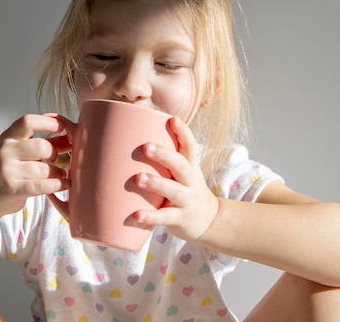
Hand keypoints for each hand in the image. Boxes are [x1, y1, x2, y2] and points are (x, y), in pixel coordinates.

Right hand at [0, 114, 71, 214]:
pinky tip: (64, 184)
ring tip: (59, 174)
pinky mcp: (11, 189)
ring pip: (43, 168)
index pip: (28, 122)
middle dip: (54, 153)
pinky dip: (57, 184)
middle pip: (40, 146)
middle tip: (55, 159)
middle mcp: (5, 151)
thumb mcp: (25, 149)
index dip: (48, 122)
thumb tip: (75, 131)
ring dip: (57, 172)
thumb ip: (48, 141)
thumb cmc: (14, 168)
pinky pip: (41, 185)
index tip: (62, 127)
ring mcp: (7, 170)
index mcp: (9, 136)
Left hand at [134, 117, 218, 241]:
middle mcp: (190, 181)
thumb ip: (165, 158)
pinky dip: (151, 217)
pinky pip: (165, 217)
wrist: (208, 220)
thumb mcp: (183, 172)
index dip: (183, 132)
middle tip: (146, 146)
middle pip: (181, 165)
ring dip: (156, 183)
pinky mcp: (180, 219)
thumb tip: (131, 135)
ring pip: (173, 190)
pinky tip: (136, 215)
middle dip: (164, 155)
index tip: (173, 119)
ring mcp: (186, 200)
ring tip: (138, 178)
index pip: (189, 146)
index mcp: (190, 167)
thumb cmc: (186, 189)